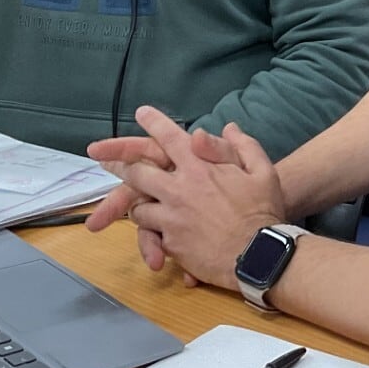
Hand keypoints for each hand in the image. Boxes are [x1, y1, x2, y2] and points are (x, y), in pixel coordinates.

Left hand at [86, 108, 286, 288]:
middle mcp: (179, 189)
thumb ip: (243, 146)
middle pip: (137, 172)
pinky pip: (151, 235)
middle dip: (120, 164)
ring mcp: (172, 217)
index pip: (169, 137)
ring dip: (136, 204)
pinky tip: (153, 236)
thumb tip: (229, 127)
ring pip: (138, 207)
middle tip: (106, 159)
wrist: (260, 255)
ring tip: (133, 203)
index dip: (154, 121)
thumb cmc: (263, 211)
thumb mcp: (262, 171)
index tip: (142, 112)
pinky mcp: (171, 243)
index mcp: (199, 166)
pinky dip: (152, 235)